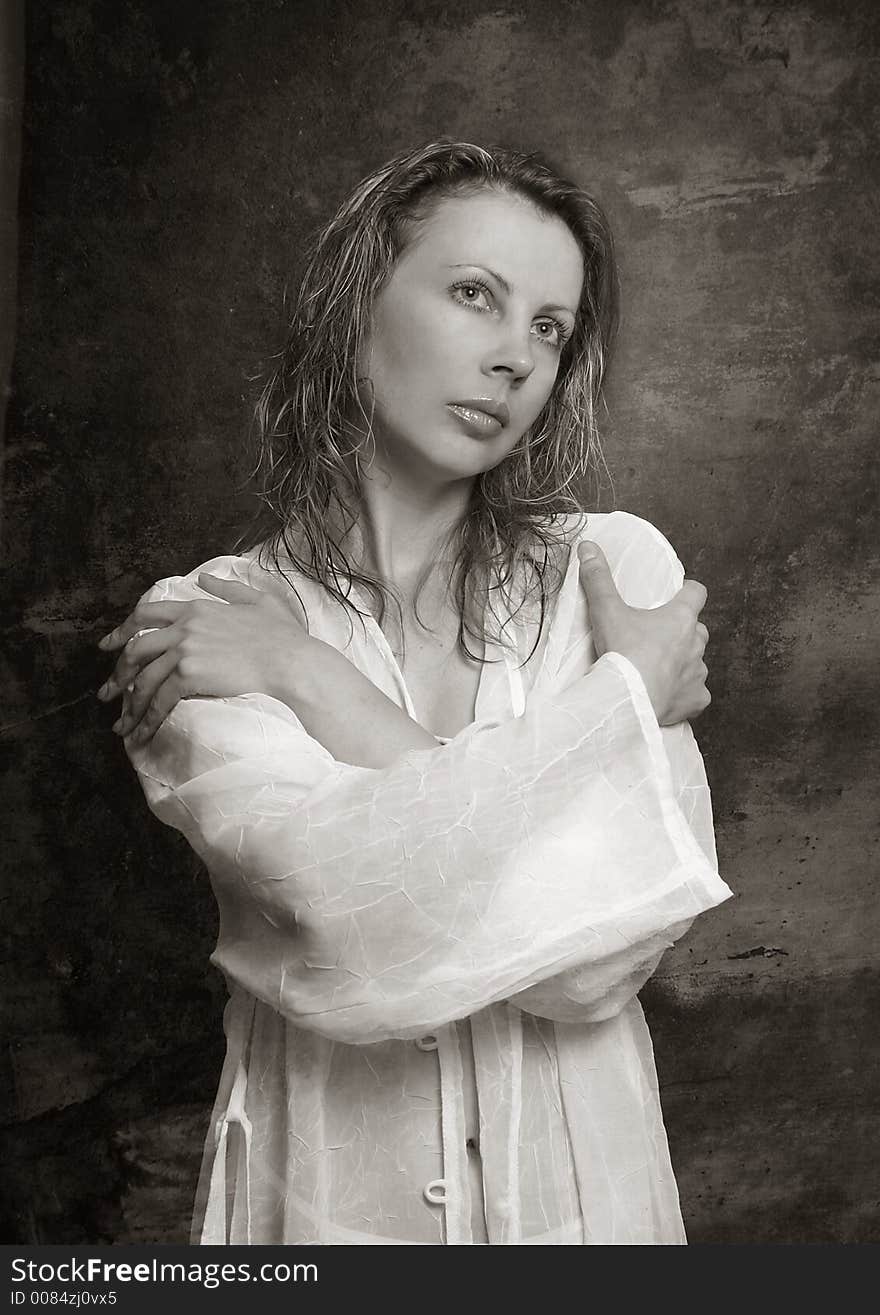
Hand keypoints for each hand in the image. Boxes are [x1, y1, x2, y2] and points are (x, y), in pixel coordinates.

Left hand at [96, 573, 311, 744]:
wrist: (291, 663)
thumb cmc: (283, 636)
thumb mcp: (257, 600)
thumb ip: (228, 588)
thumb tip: (204, 577)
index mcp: (196, 608)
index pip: (146, 614)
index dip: (122, 630)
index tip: (107, 646)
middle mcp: (184, 627)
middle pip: (136, 648)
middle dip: (118, 673)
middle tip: (109, 693)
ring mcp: (184, 651)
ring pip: (143, 678)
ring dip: (129, 704)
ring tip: (123, 724)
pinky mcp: (189, 676)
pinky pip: (158, 700)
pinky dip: (146, 719)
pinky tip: (142, 733)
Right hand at [577, 541, 709, 725]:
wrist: (628, 699)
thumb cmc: (623, 653)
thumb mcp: (607, 610)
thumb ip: (598, 578)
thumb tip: (588, 546)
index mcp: (680, 618)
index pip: (697, 593)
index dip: (689, 592)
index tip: (679, 594)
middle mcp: (696, 643)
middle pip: (697, 630)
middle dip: (683, 632)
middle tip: (657, 638)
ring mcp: (698, 672)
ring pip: (697, 663)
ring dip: (683, 664)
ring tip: (658, 670)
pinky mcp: (696, 699)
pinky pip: (696, 694)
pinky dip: (685, 694)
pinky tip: (667, 696)